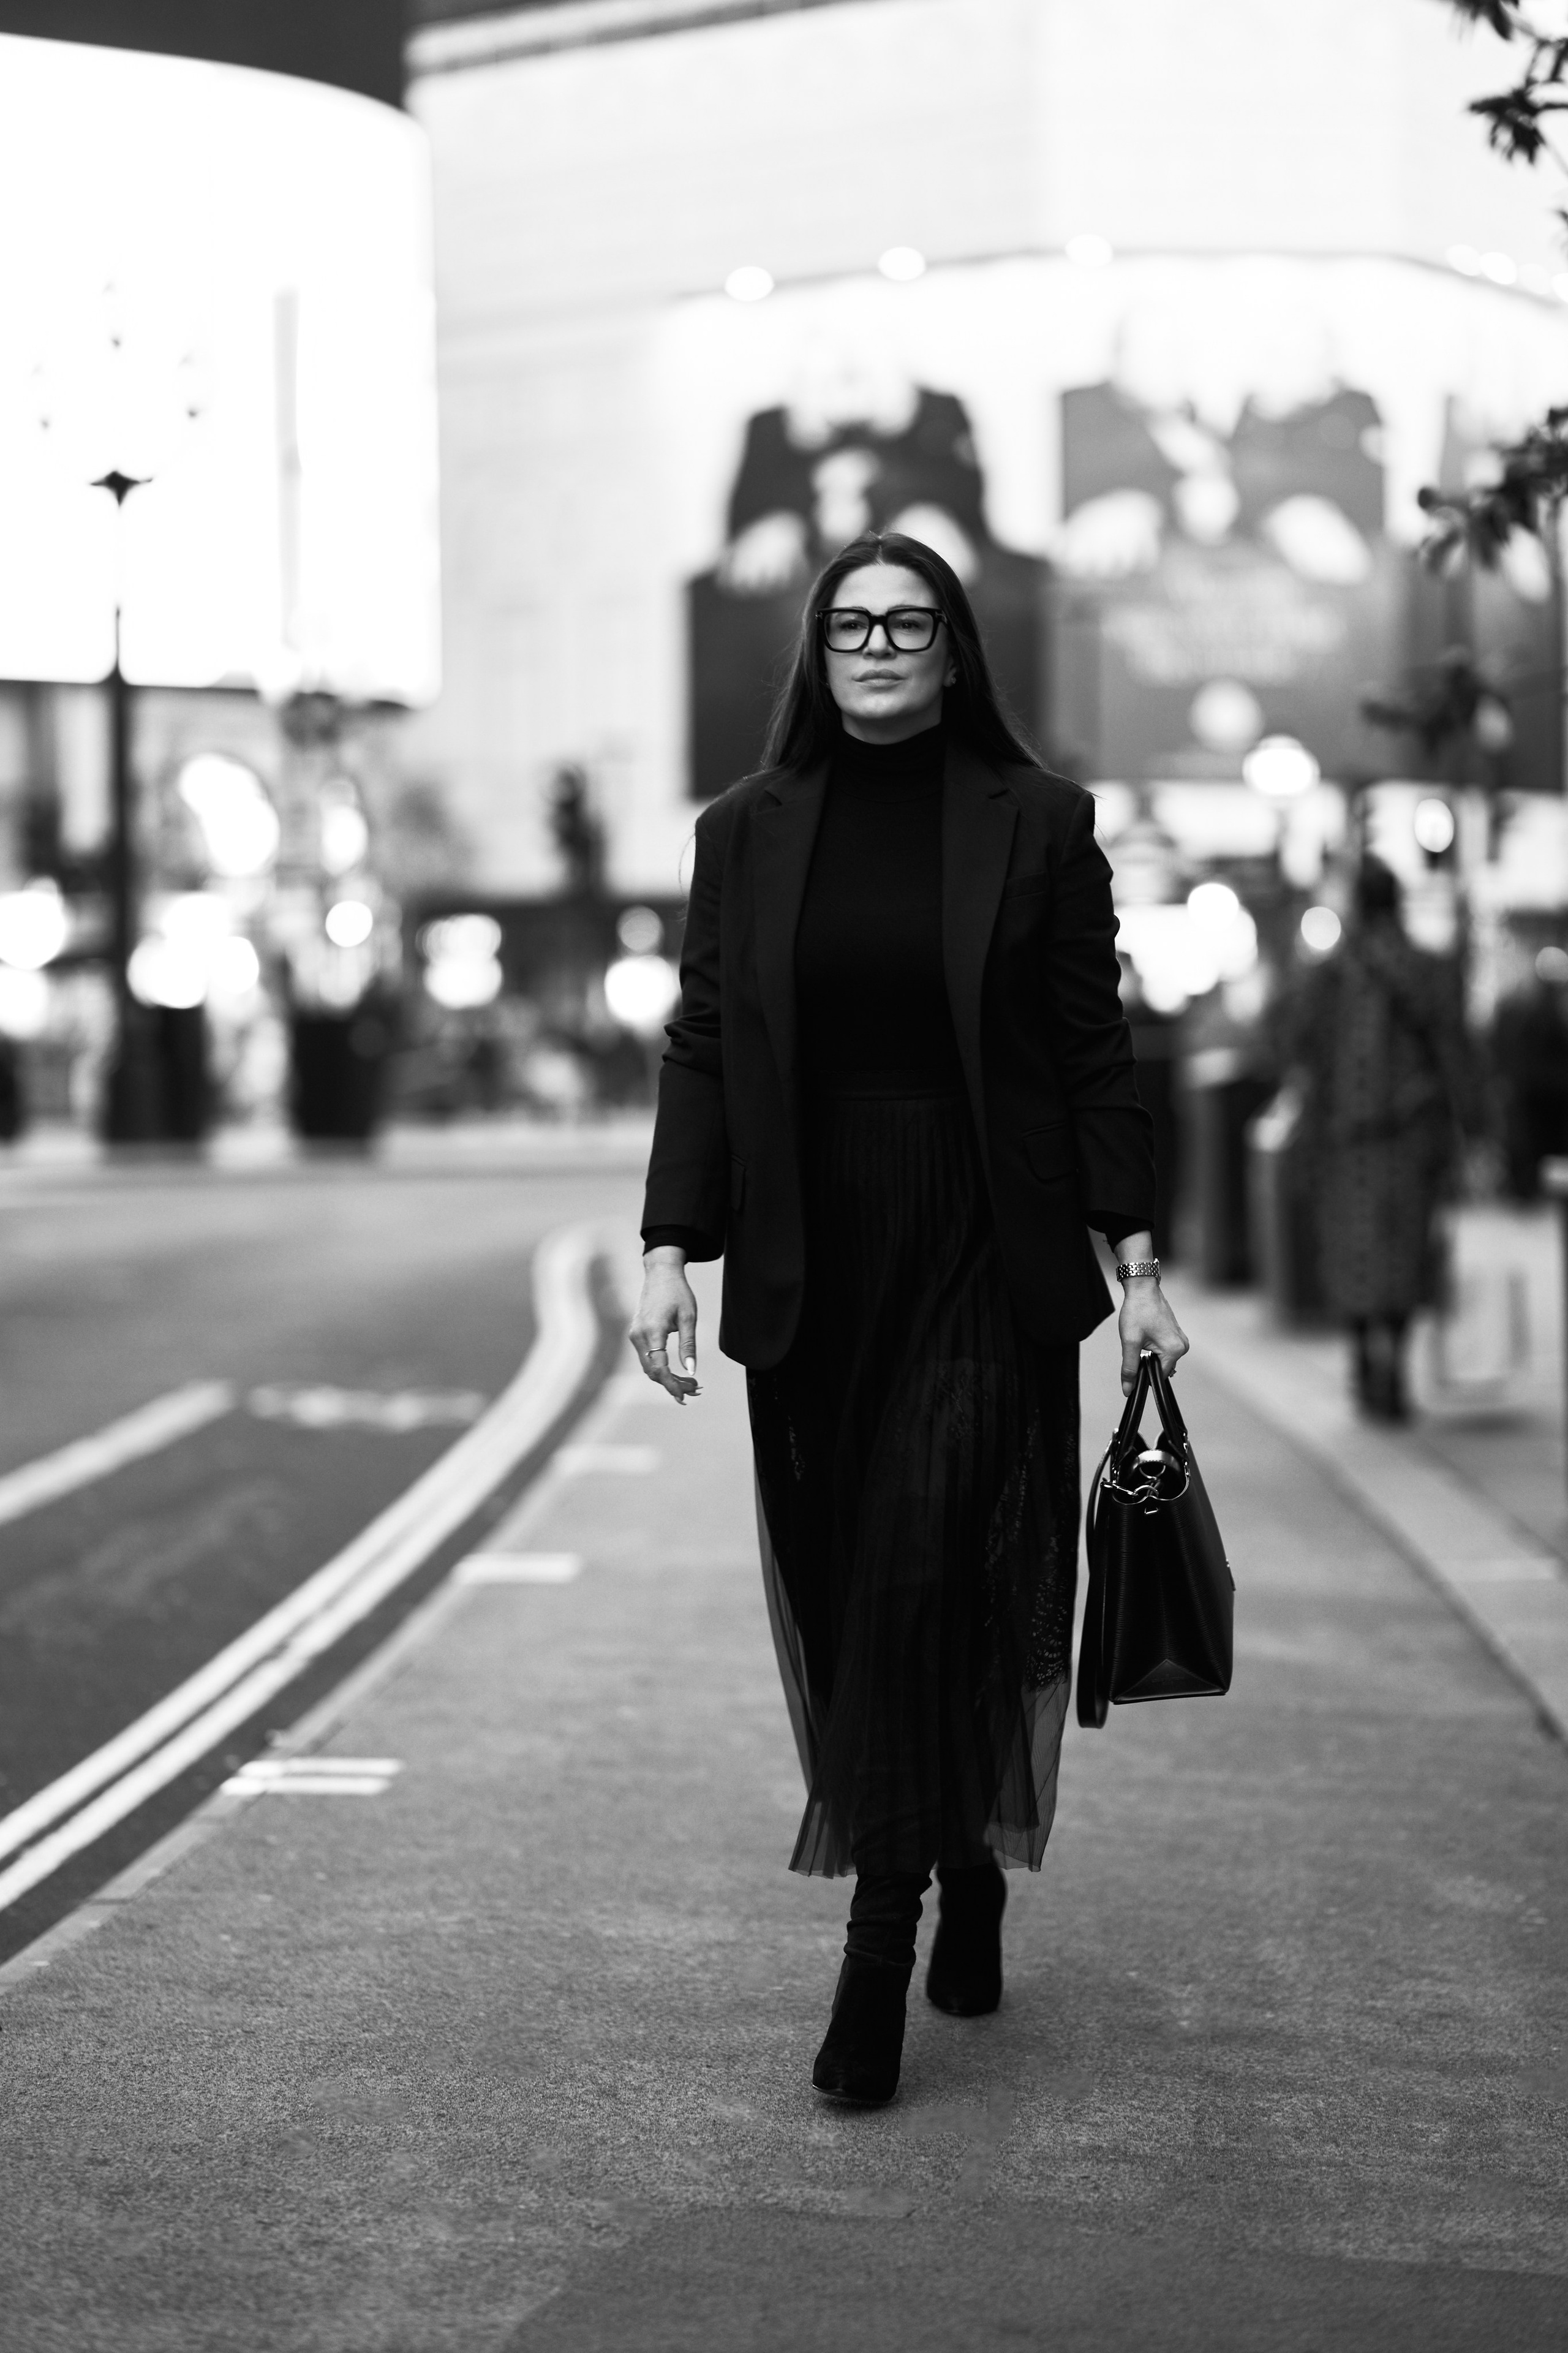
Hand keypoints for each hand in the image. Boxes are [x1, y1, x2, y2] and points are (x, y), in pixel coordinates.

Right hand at [629, 1248, 700, 1403]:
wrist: (661, 1273)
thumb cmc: (678, 1292)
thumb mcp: (689, 1318)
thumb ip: (689, 1346)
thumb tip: (692, 1371)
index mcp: (652, 1331)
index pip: (659, 1368)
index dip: (671, 1385)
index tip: (685, 1397)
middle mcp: (638, 1335)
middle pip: (653, 1371)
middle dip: (672, 1384)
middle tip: (695, 1390)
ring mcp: (634, 1335)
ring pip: (649, 1366)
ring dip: (667, 1378)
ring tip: (690, 1383)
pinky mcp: (636, 1333)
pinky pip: (647, 1357)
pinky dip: (661, 1367)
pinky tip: (676, 1371)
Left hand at [1118, 1278, 1188, 1396]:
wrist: (1142, 1289)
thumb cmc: (1137, 1312)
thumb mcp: (1130, 1342)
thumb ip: (1129, 1368)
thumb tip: (1128, 1390)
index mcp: (1174, 1351)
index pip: (1159, 1376)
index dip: (1144, 1375)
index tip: (1133, 1365)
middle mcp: (1182, 1347)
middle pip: (1161, 1368)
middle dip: (1146, 1363)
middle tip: (1135, 1346)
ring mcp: (1181, 1340)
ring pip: (1162, 1359)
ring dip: (1149, 1355)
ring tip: (1140, 1338)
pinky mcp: (1176, 1335)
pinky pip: (1164, 1350)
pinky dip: (1153, 1348)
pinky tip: (1145, 1335)